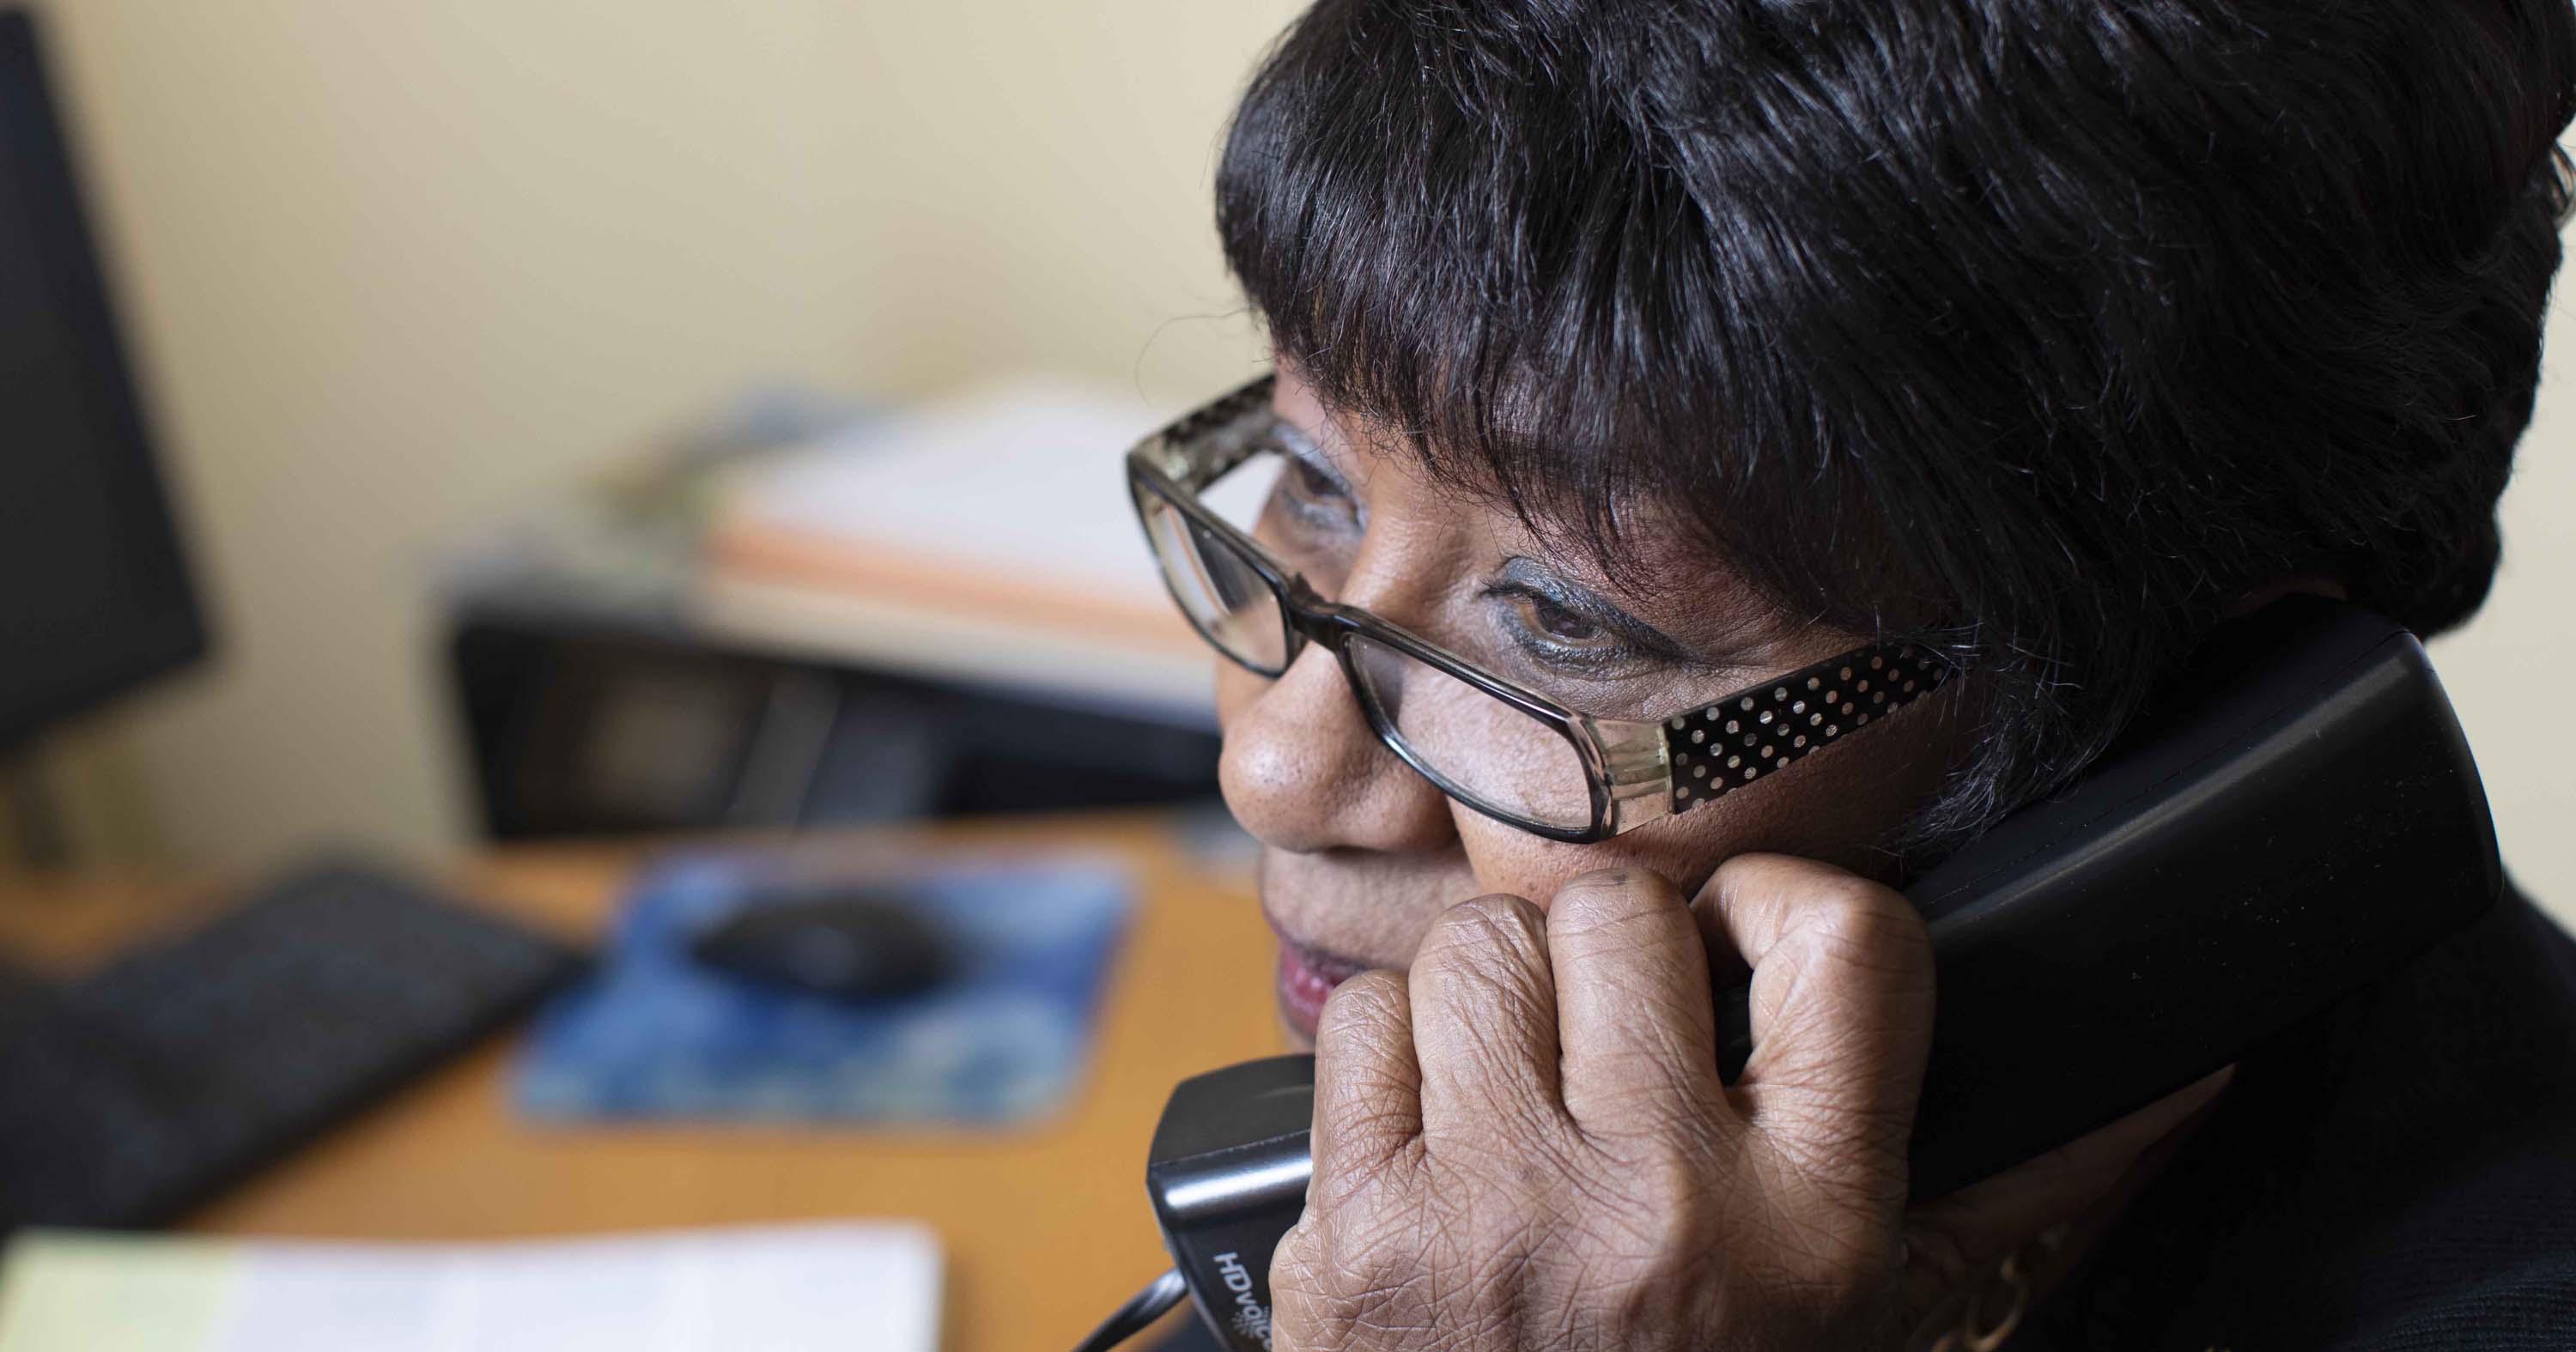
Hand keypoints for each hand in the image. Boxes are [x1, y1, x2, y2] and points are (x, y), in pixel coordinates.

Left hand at [1269, 857, 2230, 1351]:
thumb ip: (2020, 1189)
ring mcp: (1494, 1213)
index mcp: (1814, 1225)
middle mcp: (1658, 1205)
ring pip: (1477, 947)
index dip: (1779, 906)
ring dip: (1491, 1000)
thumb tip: (2180, 1075)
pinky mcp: (1359, 1230)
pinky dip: (1390, 1061)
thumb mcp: (1878, 1325)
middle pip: (1620, 910)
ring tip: (1519, 1096)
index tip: (1743, 948)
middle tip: (1607, 1046)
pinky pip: (1361, 1022)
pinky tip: (1432, 1146)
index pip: (1843, 940)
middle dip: (1607, 959)